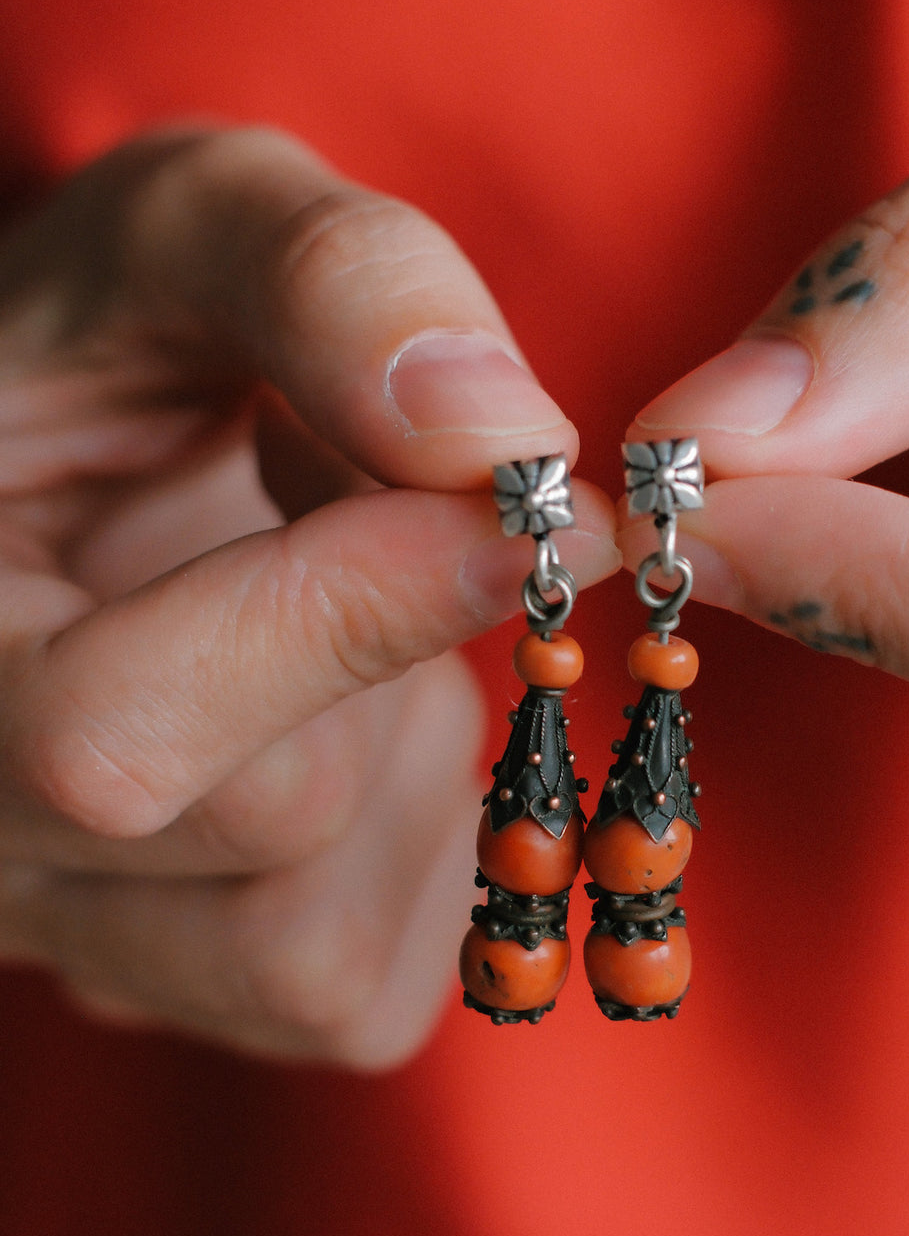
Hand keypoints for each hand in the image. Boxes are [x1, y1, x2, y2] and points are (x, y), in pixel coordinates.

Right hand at [0, 126, 616, 1063]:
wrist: (53, 480)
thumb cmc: (99, 347)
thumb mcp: (181, 234)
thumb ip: (324, 282)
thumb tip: (507, 438)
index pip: (108, 735)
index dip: (345, 620)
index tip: (527, 507)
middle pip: (270, 828)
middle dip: (388, 652)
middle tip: (362, 518)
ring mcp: (59, 950)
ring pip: (321, 936)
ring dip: (396, 749)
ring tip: (315, 620)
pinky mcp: (173, 1002)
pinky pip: (354, 990)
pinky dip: (402, 843)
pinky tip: (332, 728)